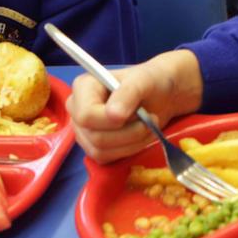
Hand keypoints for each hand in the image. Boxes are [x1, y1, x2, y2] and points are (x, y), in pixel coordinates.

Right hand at [67, 50, 203, 162]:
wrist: (160, 94)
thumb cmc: (149, 81)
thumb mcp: (143, 80)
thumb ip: (128, 93)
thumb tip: (113, 115)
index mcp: (83, 87)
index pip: (86, 115)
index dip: (110, 121)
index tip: (138, 114)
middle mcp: (77, 109)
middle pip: (94, 136)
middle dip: (128, 133)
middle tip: (151, 120)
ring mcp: (84, 130)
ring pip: (101, 150)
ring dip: (132, 142)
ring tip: (150, 126)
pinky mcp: (94, 146)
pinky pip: (106, 158)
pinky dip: (129, 150)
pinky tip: (142, 136)